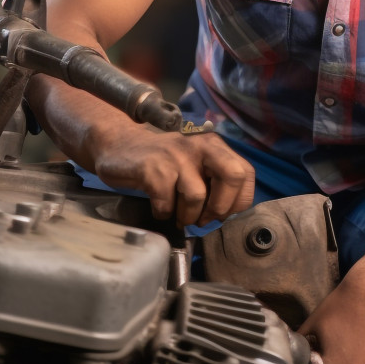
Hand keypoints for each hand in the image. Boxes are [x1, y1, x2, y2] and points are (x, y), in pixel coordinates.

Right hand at [88, 127, 254, 226]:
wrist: (119, 145)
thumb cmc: (162, 162)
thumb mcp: (195, 163)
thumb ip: (215, 179)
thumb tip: (229, 212)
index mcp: (215, 146)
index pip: (245, 172)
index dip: (238, 200)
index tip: (222, 213)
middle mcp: (200, 146)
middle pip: (233, 175)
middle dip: (222, 206)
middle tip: (205, 218)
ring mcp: (176, 156)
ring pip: (197, 196)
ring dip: (188, 216)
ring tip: (179, 215)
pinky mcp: (152, 168)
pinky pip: (167, 204)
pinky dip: (164, 213)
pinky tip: (160, 208)